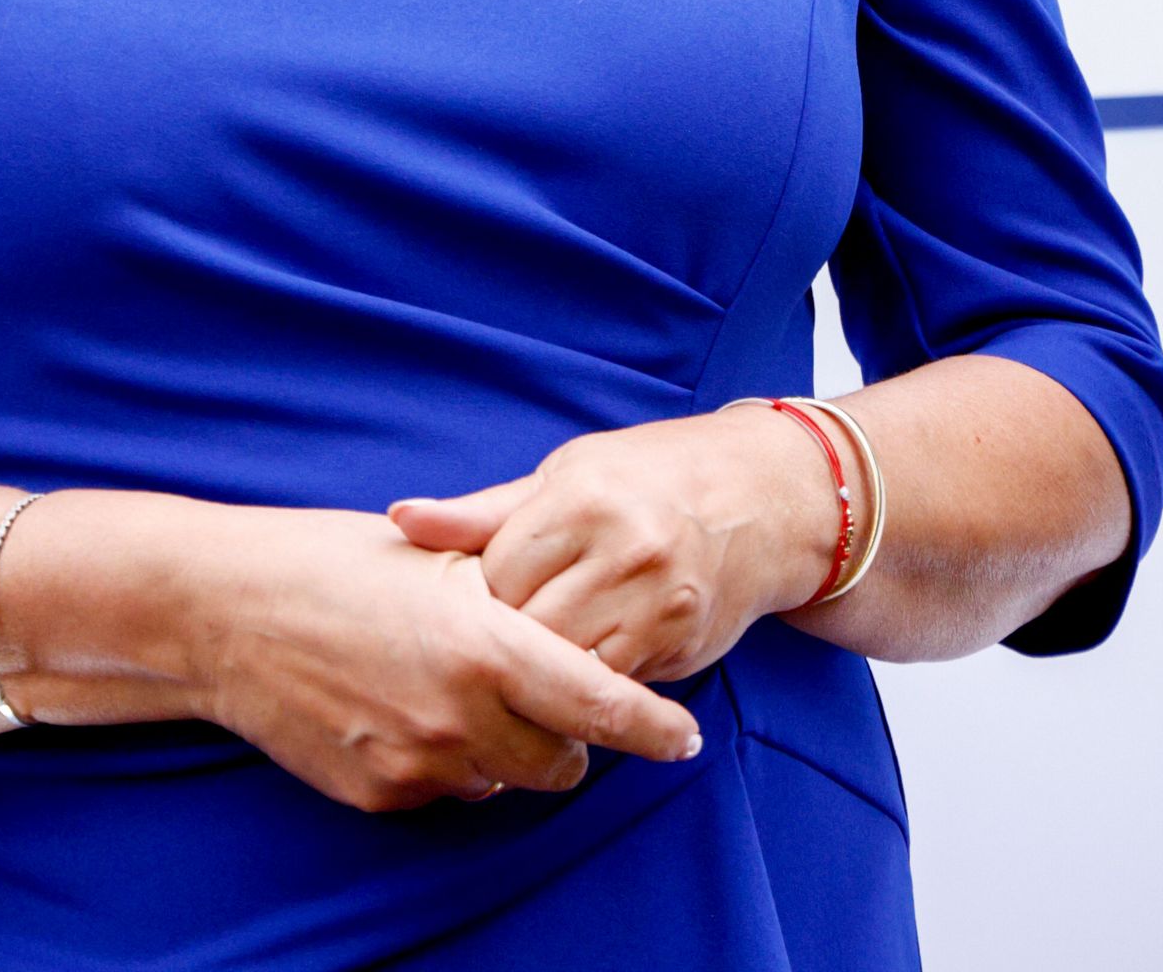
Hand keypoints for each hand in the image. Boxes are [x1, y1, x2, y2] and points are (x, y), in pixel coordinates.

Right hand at [172, 502, 703, 812]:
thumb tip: (575, 629)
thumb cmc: (335, 563)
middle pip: (562, 763)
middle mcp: (459, 716)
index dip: (653, 728)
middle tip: (550, 695)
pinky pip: (447, 791)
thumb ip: (511, 598)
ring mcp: (418, 764)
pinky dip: (450, 760)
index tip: (687, 739)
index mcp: (483, 644)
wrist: (227, 612)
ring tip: (468, 692)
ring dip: (508, 750)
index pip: (599, 704)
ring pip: (506, 783)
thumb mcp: (435, 560)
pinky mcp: (379, 795)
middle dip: (571, 738)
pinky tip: (411, 708)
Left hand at [390, 406, 844, 684]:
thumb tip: (399, 518)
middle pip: (528, 631)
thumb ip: (483, 512)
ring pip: (569, 670)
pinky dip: (588, 687)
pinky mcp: (682, 642)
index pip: (496, 576)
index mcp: (581, 497)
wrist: (763, 496)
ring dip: (544, 676)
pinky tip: (579, 671)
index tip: (473, 603)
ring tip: (529, 666)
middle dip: (504, 646)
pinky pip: (612, 687)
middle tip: (491, 648)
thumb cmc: (647, 477)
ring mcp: (658, 600)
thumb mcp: (565, 475)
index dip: (477, 598)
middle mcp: (623, 548)